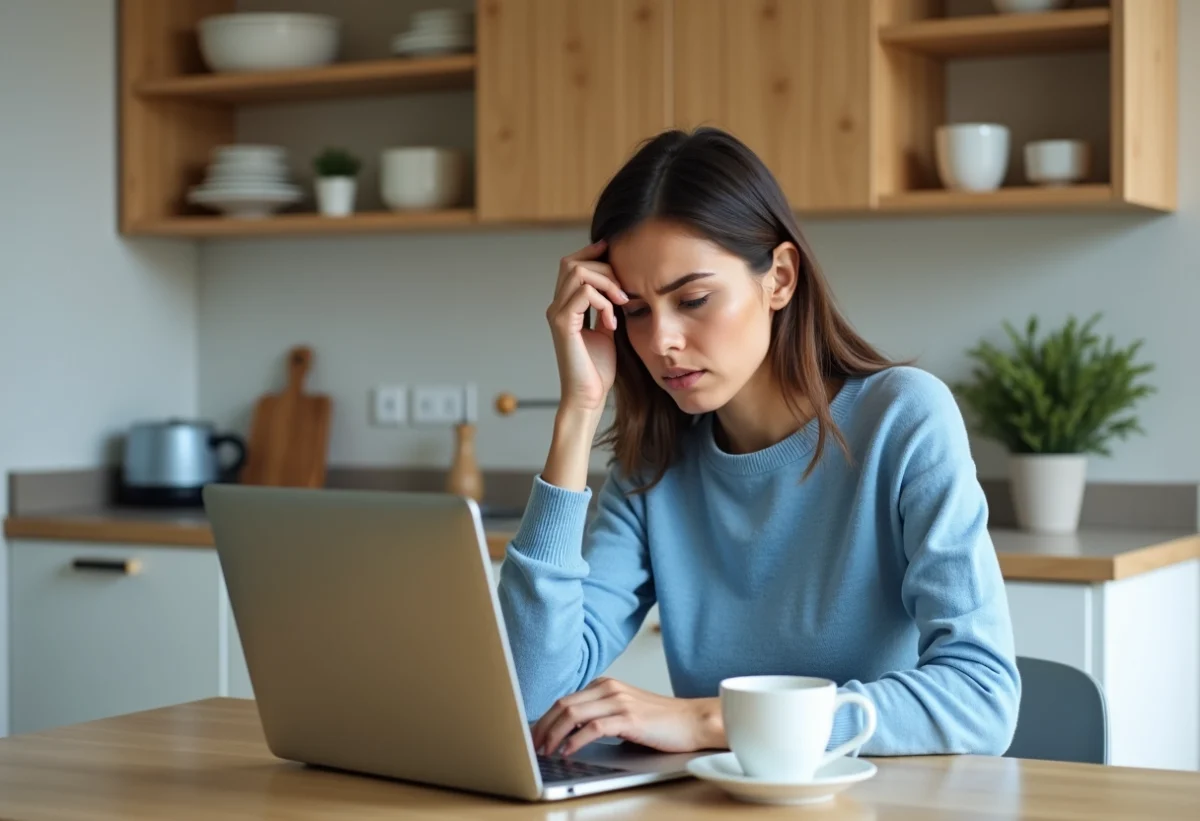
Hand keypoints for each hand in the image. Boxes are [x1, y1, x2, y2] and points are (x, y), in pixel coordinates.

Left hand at [532, 677, 722, 757]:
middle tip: (533, 746)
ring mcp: (619, 701)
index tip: (534, 736)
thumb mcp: (623, 712)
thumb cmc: (660, 721)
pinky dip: (575, 741)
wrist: (692, 721)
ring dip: (553, 734)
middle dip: (543, 727)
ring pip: (572, 714)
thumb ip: (598, 716)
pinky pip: (592, 728)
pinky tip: (569, 751)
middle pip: (562, 704)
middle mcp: (609, 688)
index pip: (564, 700)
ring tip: (546, 750)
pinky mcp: (629, 718)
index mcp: (605, 685)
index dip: (545, 719)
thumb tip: (568, 733)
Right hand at [546, 240, 628, 412]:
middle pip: (572, 263)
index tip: (613, 252)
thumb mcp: (606, 329)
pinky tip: (612, 322)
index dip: (591, 253)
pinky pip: (584, 294)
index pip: (571, 265)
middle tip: (623, 291)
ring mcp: (557, 314)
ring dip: (606, 282)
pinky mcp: (563, 324)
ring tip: (620, 303)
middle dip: (604, 268)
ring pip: (578, 273)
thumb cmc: (597, 368)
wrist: (589, 396)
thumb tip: (618, 286)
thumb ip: (606, 307)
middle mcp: (557, 306)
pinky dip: (604, 302)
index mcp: (565, 306)